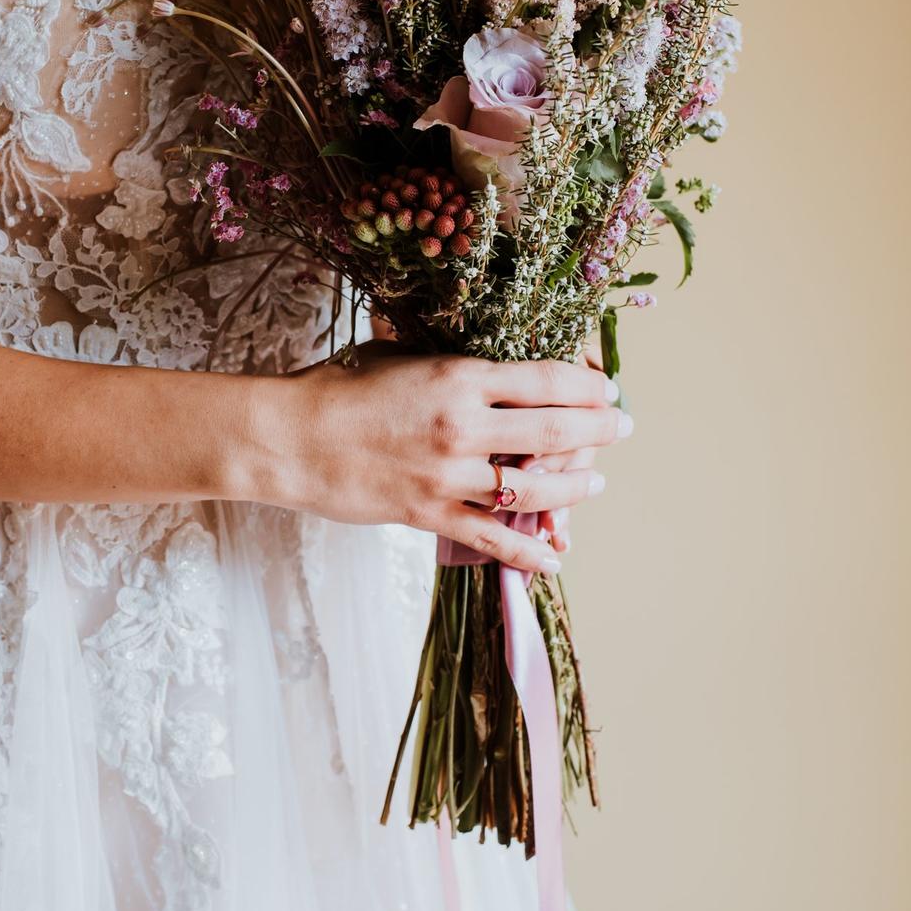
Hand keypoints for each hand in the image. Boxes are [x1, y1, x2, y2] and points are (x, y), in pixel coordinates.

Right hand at [270, 344, 630, 572]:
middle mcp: (463, 426)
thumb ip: (446, 357)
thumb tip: (486, 357)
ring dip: (576, 488)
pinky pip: (493, 538)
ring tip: (595, 483)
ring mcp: (449, 475)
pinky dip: (529, 552)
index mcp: (459, 376)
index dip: (588, 385)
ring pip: (535, 489)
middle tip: (622, 428)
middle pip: (556, 432)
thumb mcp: (396, 353)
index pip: (547, 380)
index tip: (606, 389)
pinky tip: (556, 558)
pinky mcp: (429, 514)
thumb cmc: (335, 387)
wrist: (288, 438)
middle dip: (601, 430)